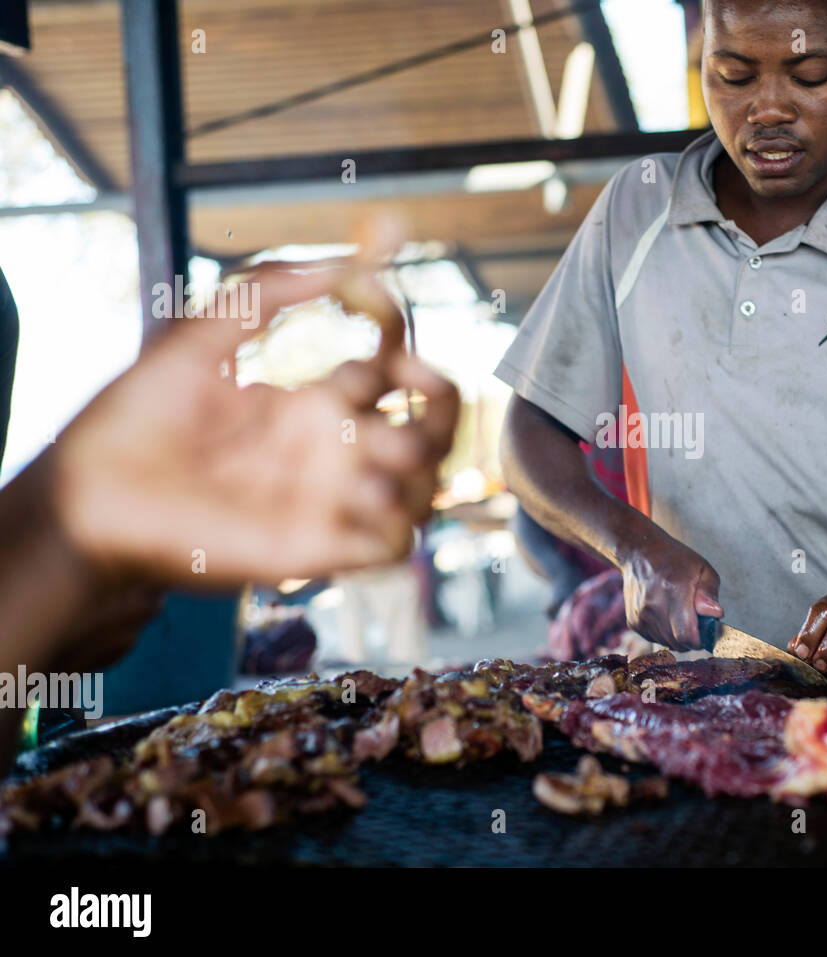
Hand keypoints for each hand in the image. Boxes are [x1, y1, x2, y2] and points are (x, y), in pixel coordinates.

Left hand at [44, 265, 458, 589]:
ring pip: (427, 490)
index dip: (404, 337)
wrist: (96, 494)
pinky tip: (362, 496)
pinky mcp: (320, 549)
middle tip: (414, 378)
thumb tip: (348, 256)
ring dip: (423, 464)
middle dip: (443, 403)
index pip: (396, 371)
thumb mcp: (201, 330)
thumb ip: (273, 286)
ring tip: (374, 452)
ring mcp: (332, 501)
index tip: (376, 308)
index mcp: (314, 402)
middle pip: (433, 432)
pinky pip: (395, 547)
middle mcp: (334, 452)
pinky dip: (400, 522)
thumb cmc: (138, 413)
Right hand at [619, 530, 721, 650]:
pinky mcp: (633, 622)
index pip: (686, 634)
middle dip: (690, 637)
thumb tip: (716, 613)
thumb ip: (710, 593)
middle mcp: (654, 605)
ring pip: (666, 643)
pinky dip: (664, 632)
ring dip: (677, 635)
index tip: (704, 632)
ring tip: (678, 613)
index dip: (699, 639)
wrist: (639, 553)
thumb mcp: (702, 569)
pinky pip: (654, 638)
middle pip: (677, 642)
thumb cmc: (674, 559)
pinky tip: (665, 614)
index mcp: (674, 591)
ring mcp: (641, 615)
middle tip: (694, 620)